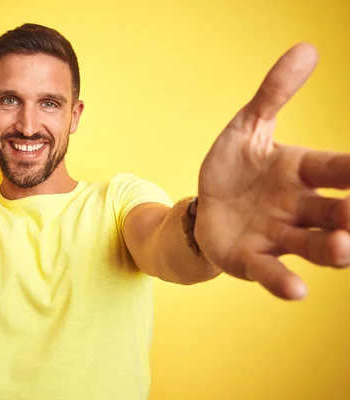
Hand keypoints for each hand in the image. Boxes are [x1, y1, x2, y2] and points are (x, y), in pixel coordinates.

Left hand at [196, 43, 349, 300]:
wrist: (205, 205)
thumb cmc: (234, 167)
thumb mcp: (247, 126)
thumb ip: (273, 93)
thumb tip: (307, 47)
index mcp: (303, 171)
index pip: (338, 168)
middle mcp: (299, 207)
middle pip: (334, 211)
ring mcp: (277, 236)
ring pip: (311, 244)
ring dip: (330, 248)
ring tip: (342, 248)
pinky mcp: (251, 258)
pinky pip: (270, 271)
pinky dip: (283, 280)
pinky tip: (296, 291)